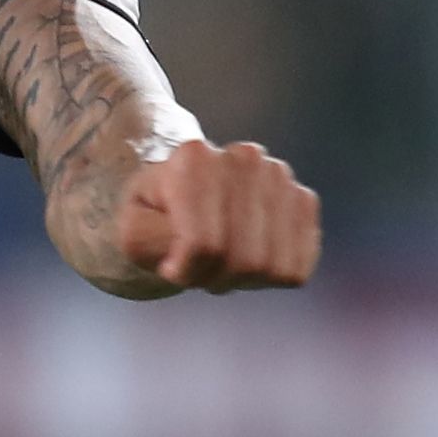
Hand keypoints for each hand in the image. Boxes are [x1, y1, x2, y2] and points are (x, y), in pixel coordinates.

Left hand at [110, 137, 318, 293]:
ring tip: (221, 257)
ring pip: (272, 267)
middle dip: (214, 276)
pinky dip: (270, 276)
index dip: (186, 271)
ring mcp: (281, 176)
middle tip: (197, 262)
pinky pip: (297, 267)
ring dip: (242, 278)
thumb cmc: (157, 219)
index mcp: (196, 158)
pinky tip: (249, 255)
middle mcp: (246, 158)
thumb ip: (152, 242)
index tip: (171, 263)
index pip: (204, 246)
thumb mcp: (134, 234)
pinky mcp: (304, 200)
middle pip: (243, 260)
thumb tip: (203, 248)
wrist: (184, 198)